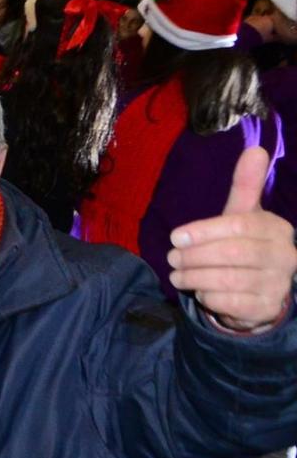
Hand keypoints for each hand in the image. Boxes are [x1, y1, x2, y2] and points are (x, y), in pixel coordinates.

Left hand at [168, 147, 296, 331]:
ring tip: (176, 274)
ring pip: (230, 279)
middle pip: (234, 253)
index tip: (175, 235)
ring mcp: (279, 284)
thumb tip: (256, 149)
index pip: (240, 226)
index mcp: (278, 228)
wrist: (258, 288)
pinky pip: (232, 302)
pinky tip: (198, 290)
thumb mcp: (242, 214)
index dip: (204, 231)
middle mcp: (286, 256)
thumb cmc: (244, 243)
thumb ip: (246, 185)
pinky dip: (209, 296)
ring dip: (196, 276)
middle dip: (196, 255)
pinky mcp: (267, 308)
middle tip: (171, 257)